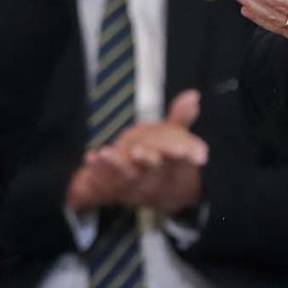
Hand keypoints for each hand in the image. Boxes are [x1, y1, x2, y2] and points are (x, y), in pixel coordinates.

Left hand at [64, 90, 207, 215]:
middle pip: (152, 168)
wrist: (151, 193)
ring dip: (115, 165)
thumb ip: (181, 118)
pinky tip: (91, 157)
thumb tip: (193, 95)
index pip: (181, 155)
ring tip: (104, 153)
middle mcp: (154, 175)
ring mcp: (133, 184)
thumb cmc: (163, 160)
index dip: (188, 152)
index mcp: (171, 162)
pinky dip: (96, 171)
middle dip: (145, 160)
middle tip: (138, 151)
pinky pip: (104, 183)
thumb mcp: (173, 138)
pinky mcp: (113, 189)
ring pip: (126, 176)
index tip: (196, 153)